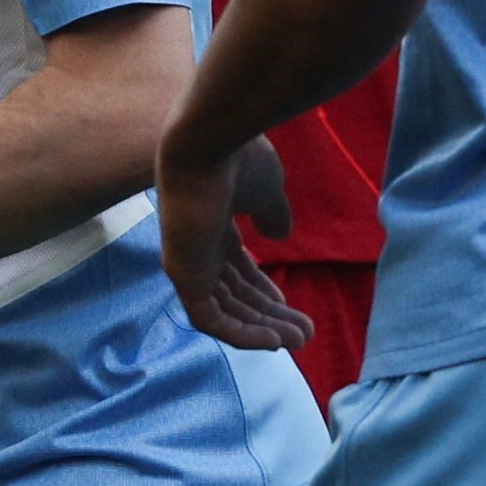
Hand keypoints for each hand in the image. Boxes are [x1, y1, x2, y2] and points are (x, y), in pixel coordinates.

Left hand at [158, 139, 310, 354]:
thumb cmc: (238, 158)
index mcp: (213, 224)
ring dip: (261, 330)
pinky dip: (240, 334)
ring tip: (297, 341)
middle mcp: (197, 244)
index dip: (263, 291)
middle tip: (303, 334)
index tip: (290, 307)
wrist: (209, 142)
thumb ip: (272, 214)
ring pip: (224, 310)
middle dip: (268, 316)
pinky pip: (208, 318)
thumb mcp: (267, 191)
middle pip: (233, 293)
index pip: (235, 269)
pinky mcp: (181, 273)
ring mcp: (187, 259)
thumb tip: (278, 235)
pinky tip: (273, 343)